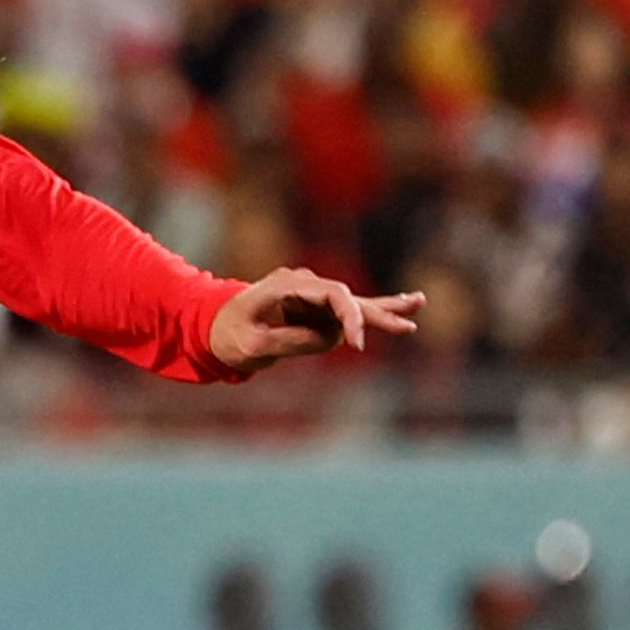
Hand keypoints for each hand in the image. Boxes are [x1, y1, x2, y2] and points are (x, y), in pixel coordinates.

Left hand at [210, 269, 424, 373]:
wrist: (210, 326)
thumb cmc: (226, 334)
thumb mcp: (251, 345)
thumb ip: (291, 341)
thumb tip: (332, 338)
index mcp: (287, 285)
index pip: (332, 295)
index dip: (350, 318)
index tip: (356, 345)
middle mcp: (304, 285)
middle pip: (348, 297)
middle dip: (376, 312)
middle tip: (407, 321)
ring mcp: (310, 297)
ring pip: (354, 303)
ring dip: (384, 310)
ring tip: (419, 303)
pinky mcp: (313, 311)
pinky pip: (348, 312)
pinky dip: (373, 313)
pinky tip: (404, 306)